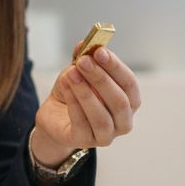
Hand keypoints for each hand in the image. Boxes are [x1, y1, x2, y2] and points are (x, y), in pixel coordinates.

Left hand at [32, 46, 140, 166]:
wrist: (55, 115)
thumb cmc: (75, 91)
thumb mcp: (79, 70)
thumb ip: (84, 57)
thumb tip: (84, 43)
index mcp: (129, 101)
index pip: (130, 84)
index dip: (116, 67)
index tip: (100, 51)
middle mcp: (123, 121)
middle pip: (119, 101)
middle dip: (101, 79)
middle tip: (83, 61)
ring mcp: (106, 136)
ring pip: (101, 116)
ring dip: (86, 93)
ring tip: (71, 74)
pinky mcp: (85, 142)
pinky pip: (82, 124)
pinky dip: (73, 103)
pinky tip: (65, 87)